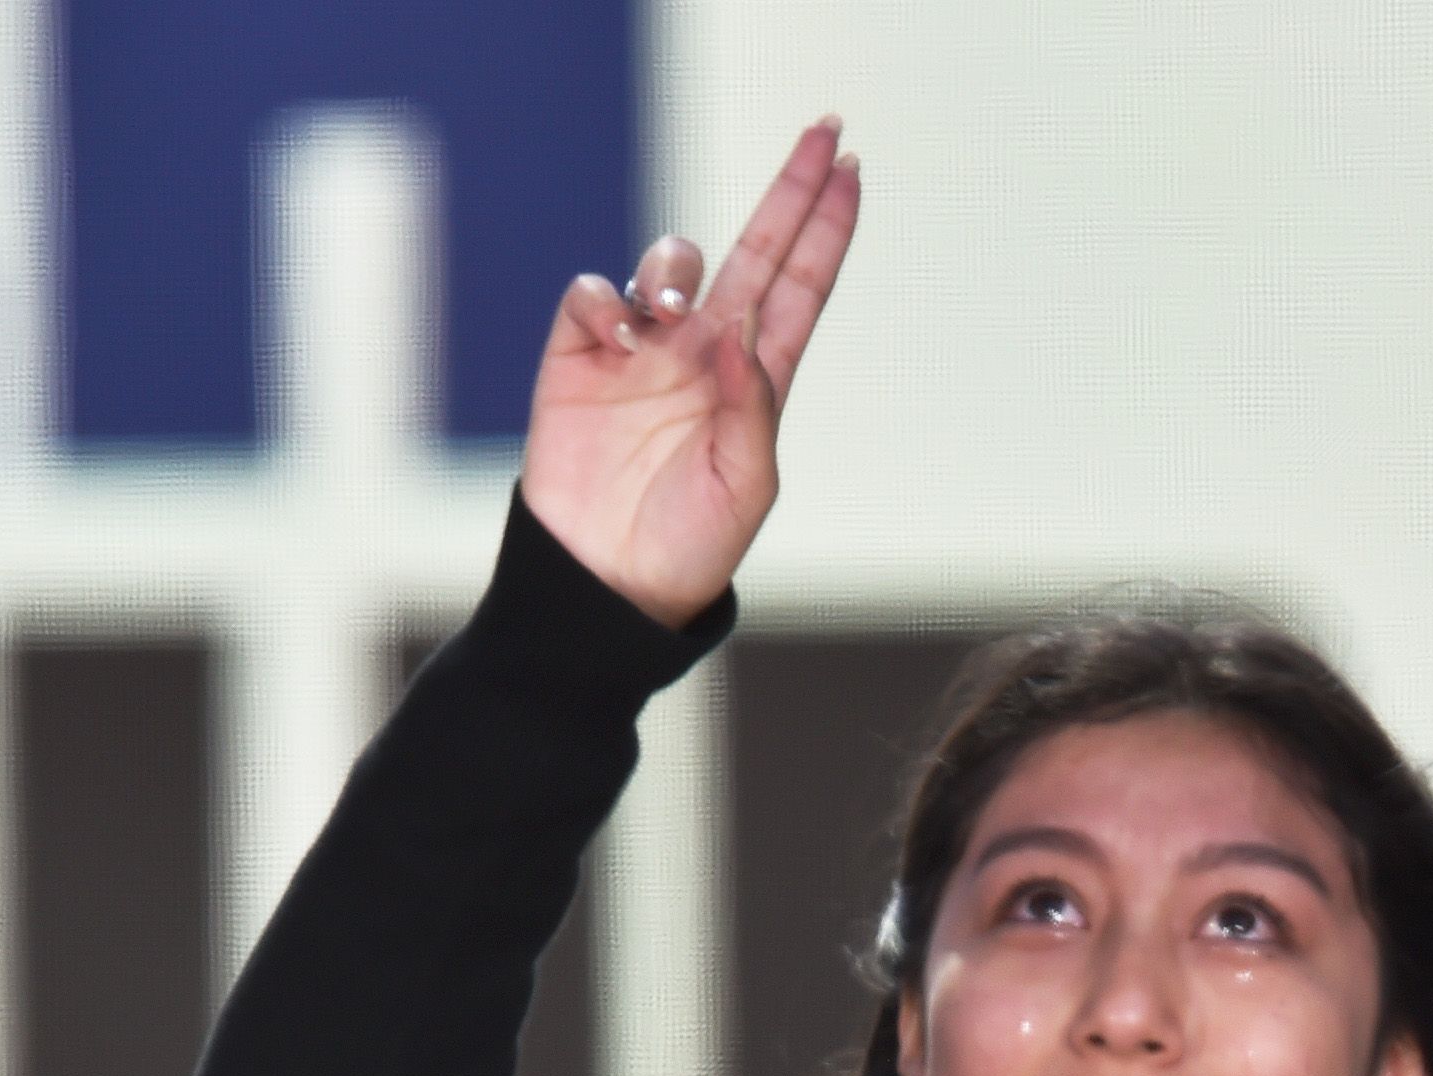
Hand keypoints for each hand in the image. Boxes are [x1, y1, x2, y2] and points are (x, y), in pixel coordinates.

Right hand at [519, 120, 862, 629]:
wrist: (603, 585)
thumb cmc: (687, 548)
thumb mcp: (744, 485)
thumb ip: (752, 404)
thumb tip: (738, 327)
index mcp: (755, 381)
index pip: (798, 287)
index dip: (826, 229)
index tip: (852, 170)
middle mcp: (703, 352)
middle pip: (753, 250)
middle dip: (788, 191)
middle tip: (823, 134)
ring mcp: (642, 350)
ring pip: (671, 263)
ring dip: (675, 265)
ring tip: (669, 310)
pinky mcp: (580, 357)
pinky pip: (594, 296)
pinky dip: (605, 300)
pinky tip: (618, 335)